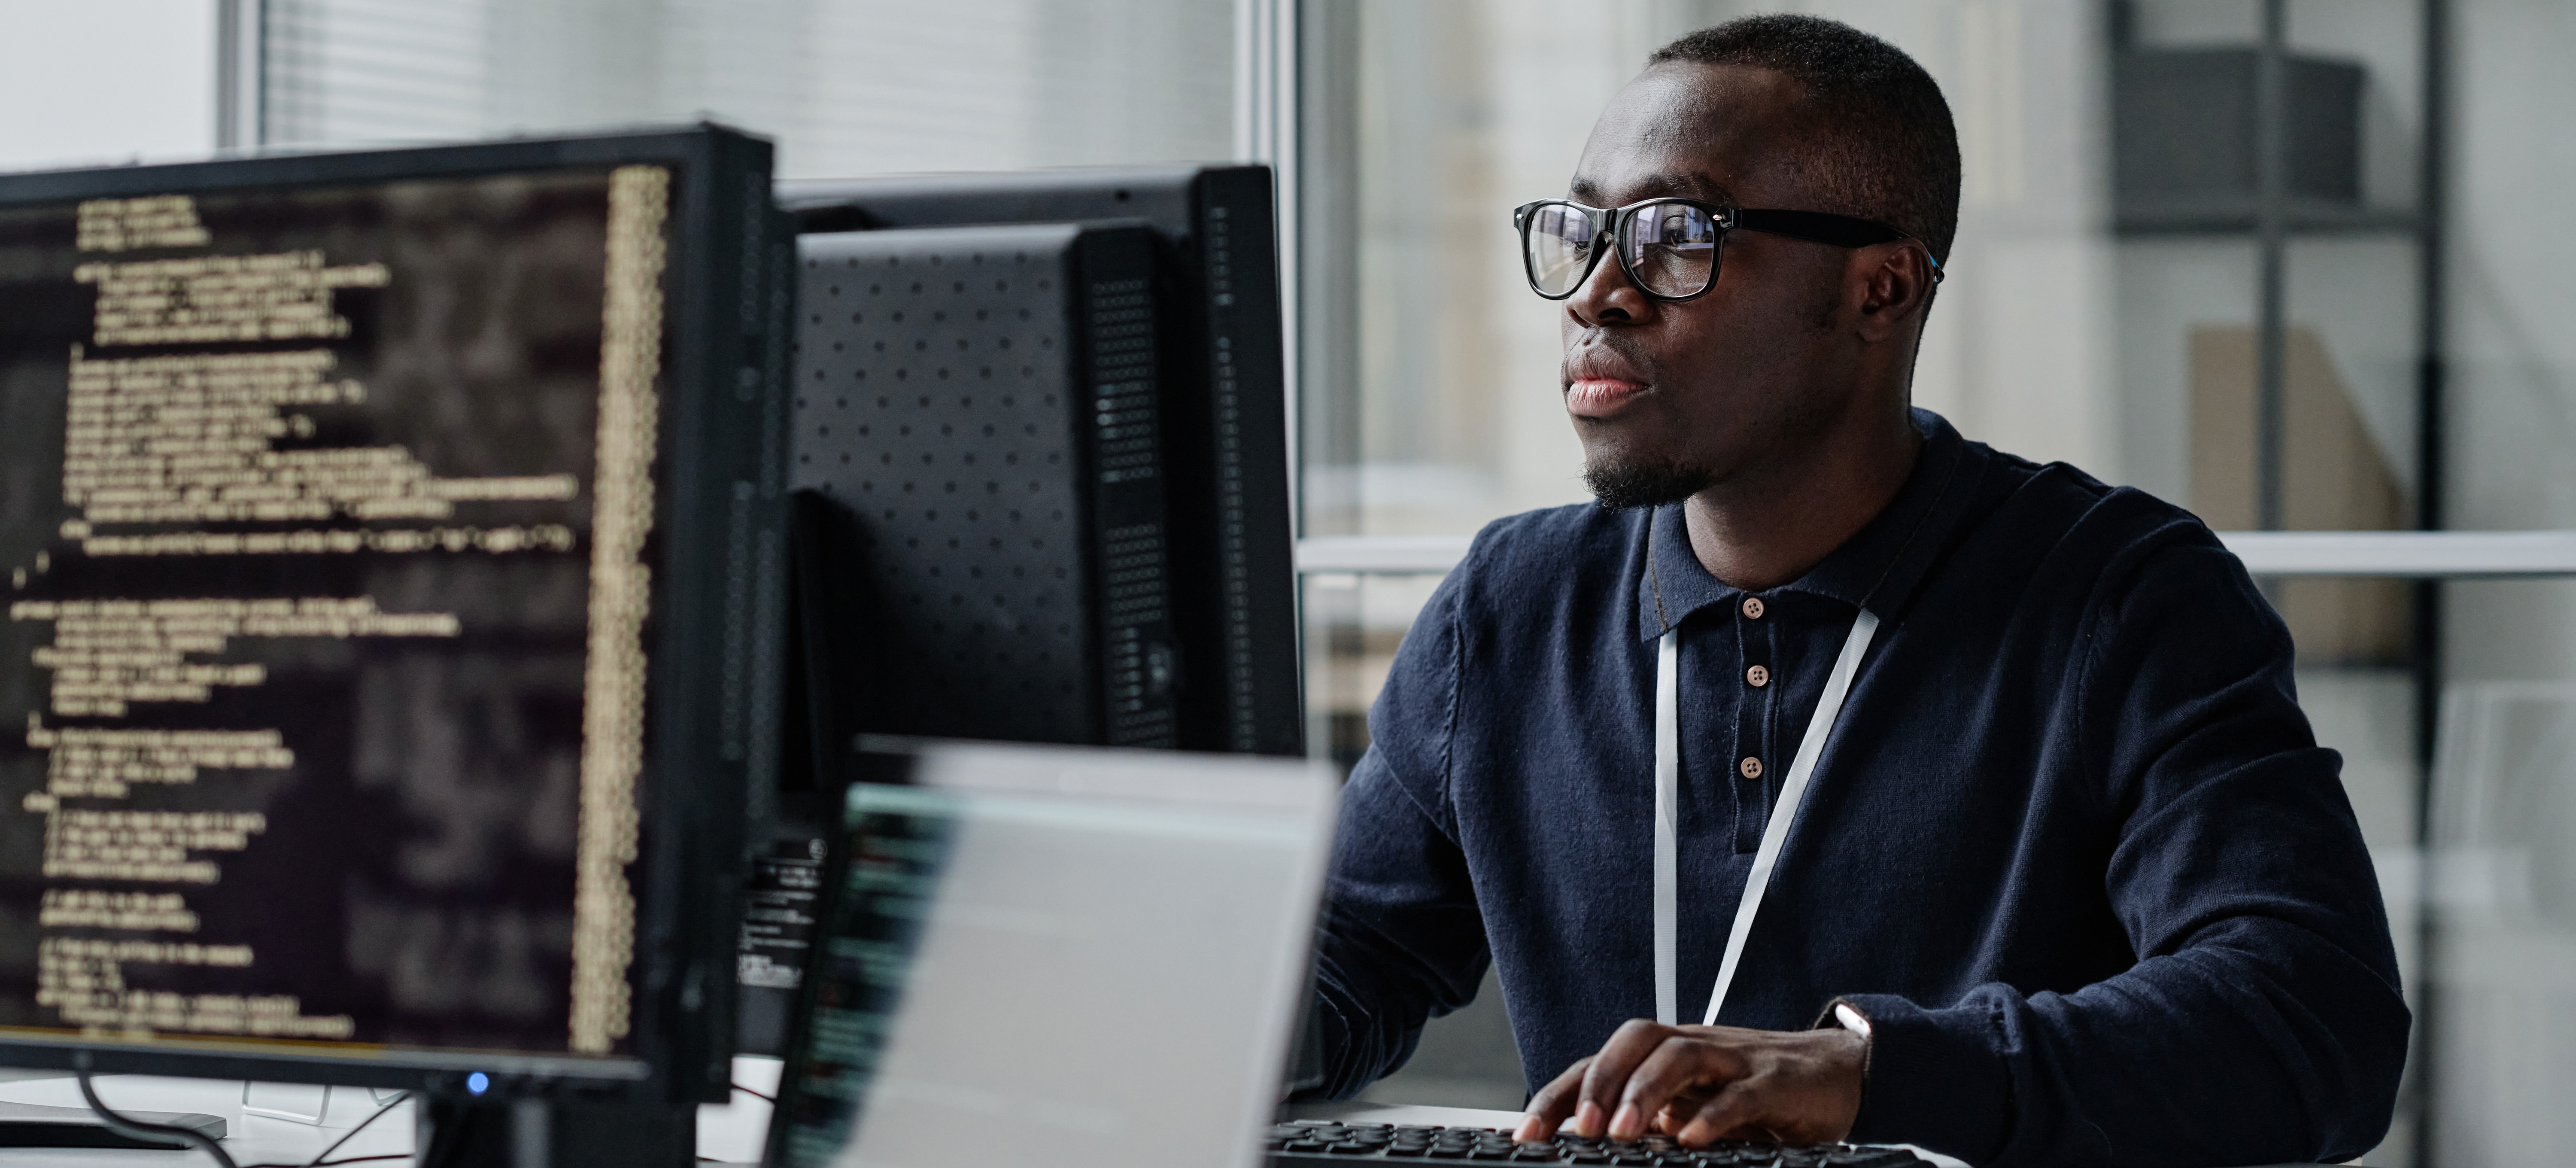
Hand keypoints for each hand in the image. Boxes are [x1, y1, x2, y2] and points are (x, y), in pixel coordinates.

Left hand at [1513, 1019, 1865, 1146]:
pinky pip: (1741, 1093)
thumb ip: (1650, 1120)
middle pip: (1635, 1041)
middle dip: (1598, 1082)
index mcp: (1666, 1057)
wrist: (1837, 1071)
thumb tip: (1592, 1147)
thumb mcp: (1694, 1106)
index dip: (1559, 1093)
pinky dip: (1714, 1115)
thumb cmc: (1754, 1089)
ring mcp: (1735, 1060)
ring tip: (1624, 1133)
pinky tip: (1693, 1139)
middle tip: (1578, 1129)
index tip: (1525, 1135)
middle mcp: (1694, 1048)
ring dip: (1646, 1092)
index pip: (1601, 1063)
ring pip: (1680, 1056)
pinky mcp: (1775, 1082)